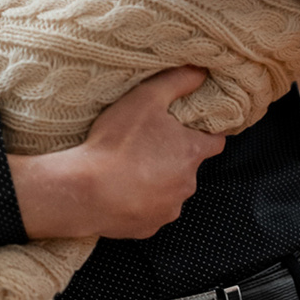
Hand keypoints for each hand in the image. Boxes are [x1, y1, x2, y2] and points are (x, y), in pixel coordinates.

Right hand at [8, 66, 226, 240]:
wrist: (83, 192)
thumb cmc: (114, 145)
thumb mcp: (145, 100)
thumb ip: (176, 82)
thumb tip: (201, 72)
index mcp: (191, 153)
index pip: (215, 141)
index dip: (206, 133)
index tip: (192, 129)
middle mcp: (187, 184)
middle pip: (188, 166)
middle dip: (173, 156)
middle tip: (145, 145)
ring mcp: (169, 209)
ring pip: (170, 191)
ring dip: (157, 181)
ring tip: (129, 169)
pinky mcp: (149, 227)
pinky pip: (150, 212)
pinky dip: (140, 202)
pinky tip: (121, 191)